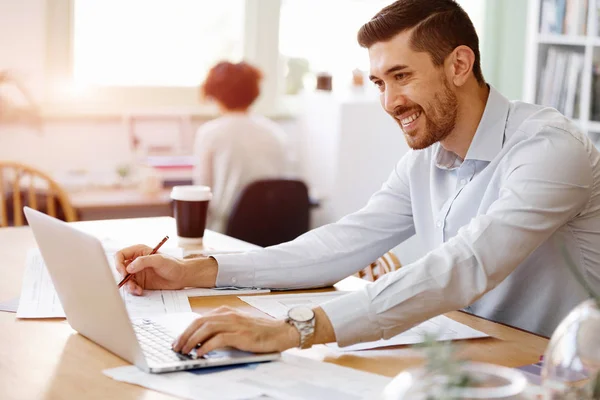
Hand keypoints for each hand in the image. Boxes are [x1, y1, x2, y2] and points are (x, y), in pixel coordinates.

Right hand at [115, 244, 188, 294]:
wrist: (181, 277)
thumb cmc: (172, 265)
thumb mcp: (159, 260)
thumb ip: (144, 261)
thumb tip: (128, 268)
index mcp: (138, 251)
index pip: (120, 255)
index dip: (118, 263)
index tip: (124, 272)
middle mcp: (136, 261)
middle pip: (120, 268)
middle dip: (123, 277)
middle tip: (130, 283)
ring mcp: (137, 272)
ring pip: (125, 279)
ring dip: (128, 285)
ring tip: (136, 289)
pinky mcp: (140, 282)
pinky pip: (131, 287)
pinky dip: (133, 290)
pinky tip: (140, 291)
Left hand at [172, 306, 298, 355]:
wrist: (280, 332)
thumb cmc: (260, 331)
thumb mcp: (237, 327)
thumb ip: (221, 329)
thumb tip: (201, 340)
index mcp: (226, 312)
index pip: (199, 319)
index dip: (186, 330)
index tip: (177, 340)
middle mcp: (229, 315)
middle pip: (199, 322)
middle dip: (184, 335)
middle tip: (176, 347)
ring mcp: (235, 324)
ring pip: (206, 328)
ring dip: (192, 340)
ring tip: (185, 351)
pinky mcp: (240, 334)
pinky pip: (218, 339)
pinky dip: (206, 346)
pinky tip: (200, 353)